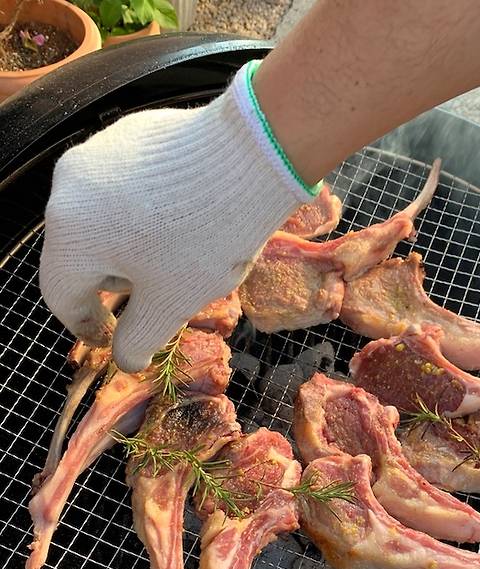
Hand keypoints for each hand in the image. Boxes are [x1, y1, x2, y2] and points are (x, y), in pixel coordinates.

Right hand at [39, 62, 316, 372]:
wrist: (253, 156)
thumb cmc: (205, 239)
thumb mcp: (170, 302)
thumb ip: (138, 337)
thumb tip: (126, 360)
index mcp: (70, 232)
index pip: (62, 293)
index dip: (85, 325)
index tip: (111, 339)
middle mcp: (69, 185)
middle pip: (78, 252)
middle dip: (111, 284)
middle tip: (149, 300)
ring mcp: (99, 151)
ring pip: (99, 217)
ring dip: (126, 248)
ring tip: (170, 260)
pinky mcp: (131, 132)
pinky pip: (123, 186)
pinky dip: (141, 212)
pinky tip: (181, 220)